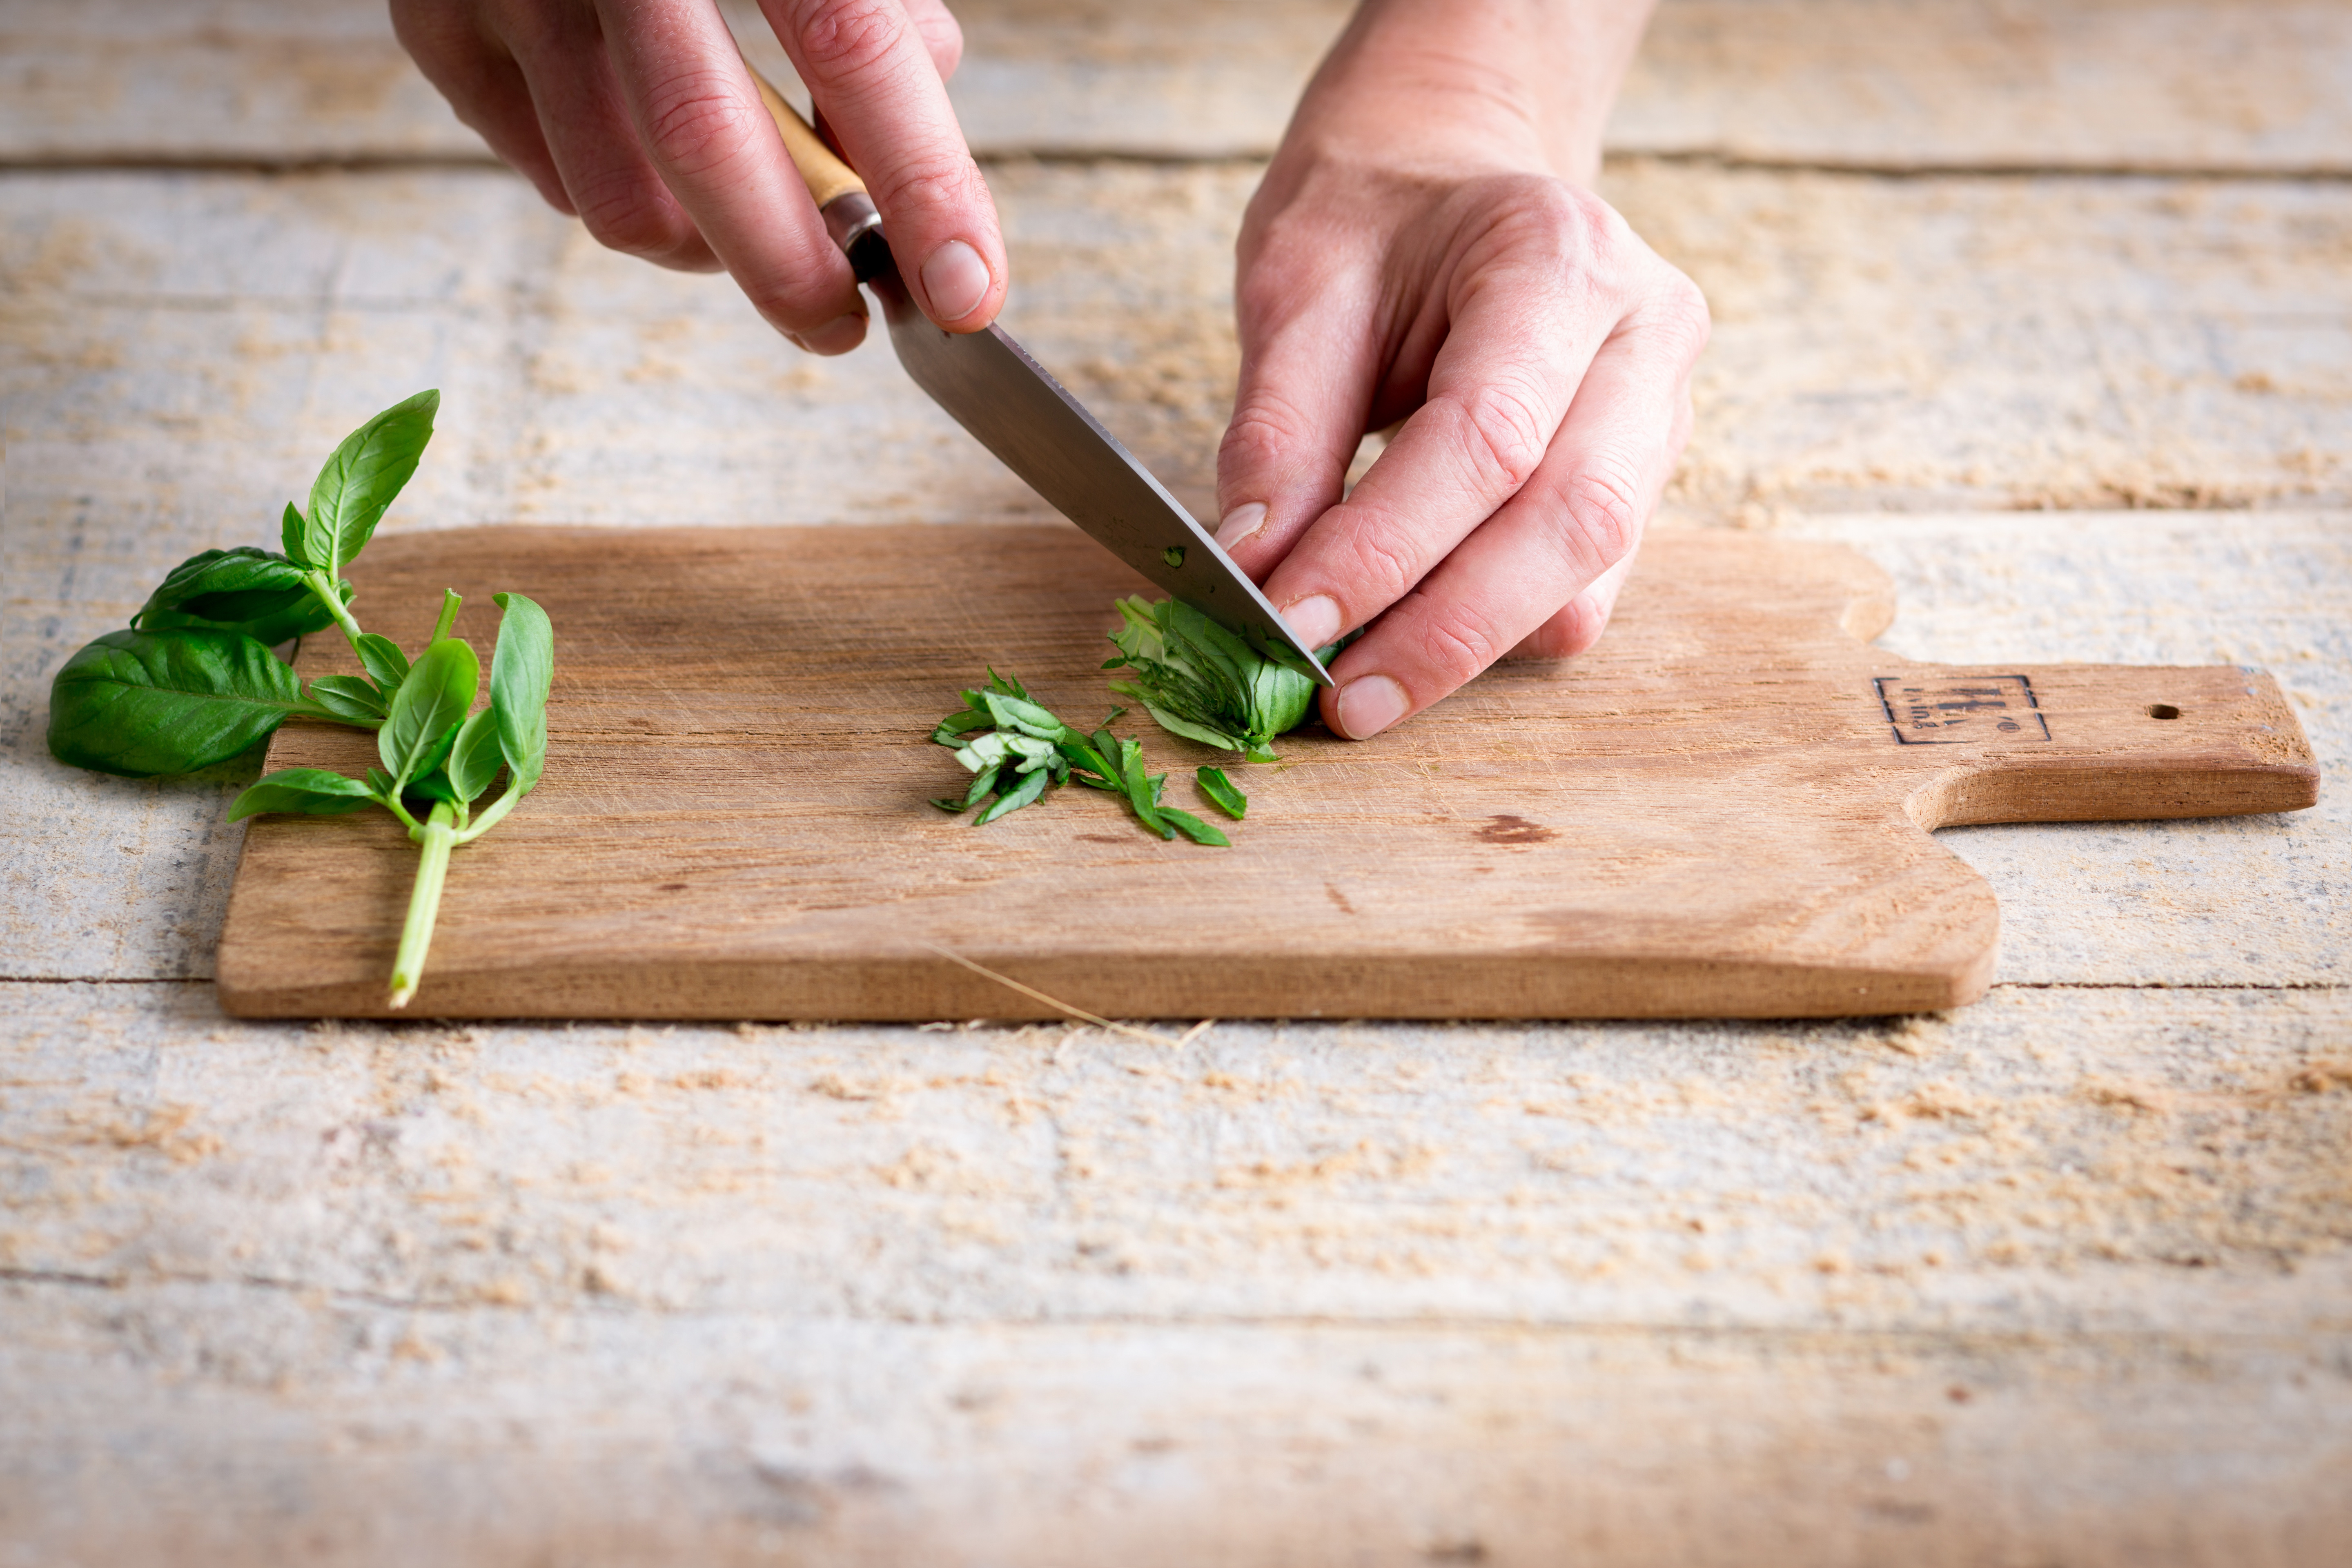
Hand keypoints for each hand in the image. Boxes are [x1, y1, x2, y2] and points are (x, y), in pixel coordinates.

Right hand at [392, 0, 1006, 351]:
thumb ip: (873, 22)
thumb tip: (912, 155)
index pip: (852, 45)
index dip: (922, 184)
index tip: (966, 290)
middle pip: (709, 147)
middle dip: (793, 271)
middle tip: (841, 322)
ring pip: (620, 201)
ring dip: (705, 245)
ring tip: (743, 216)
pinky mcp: (438, 30)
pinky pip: (552, 181)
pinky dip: (626, 196)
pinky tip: (643, 145)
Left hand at [1213, 0, 1707, 738]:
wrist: (1455, 162)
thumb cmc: (1376, 209)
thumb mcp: (1299, 280)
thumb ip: (1281, 427)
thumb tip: (1255, 566)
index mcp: (1561, 260)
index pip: (1485, 440)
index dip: (1385, 550)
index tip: (1288, 619)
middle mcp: (1644, 336)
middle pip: (1569, 522)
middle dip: (1446, 632)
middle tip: (1340, 704)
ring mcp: (1662, 411)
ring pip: (1590, 574)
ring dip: (1473, 646)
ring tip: (1362, 687)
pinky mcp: (1644, 475)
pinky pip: (1584, 585)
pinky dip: (1497, 631)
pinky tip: (1414, 639)